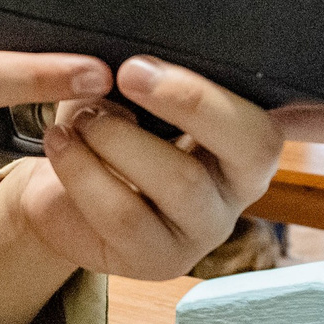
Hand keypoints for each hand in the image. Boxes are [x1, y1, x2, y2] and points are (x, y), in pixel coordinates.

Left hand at [3, 57, 282, 281]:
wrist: (63, 187)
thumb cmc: (110, 129)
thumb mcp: (130, 93)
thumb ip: (144, 77)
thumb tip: (136, 62)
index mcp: (246, 140)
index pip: (262, 121)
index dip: (208, 93)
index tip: (140, 66)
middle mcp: (238, 189)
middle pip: (246, 148)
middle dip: (185, 101)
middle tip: (123, 75)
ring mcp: (203, 231)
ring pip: (179, 180)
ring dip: (119, 137)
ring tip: (80, 119)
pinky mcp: (158, 261)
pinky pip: (124, 214)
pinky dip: (84, 171)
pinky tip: (61, 144)